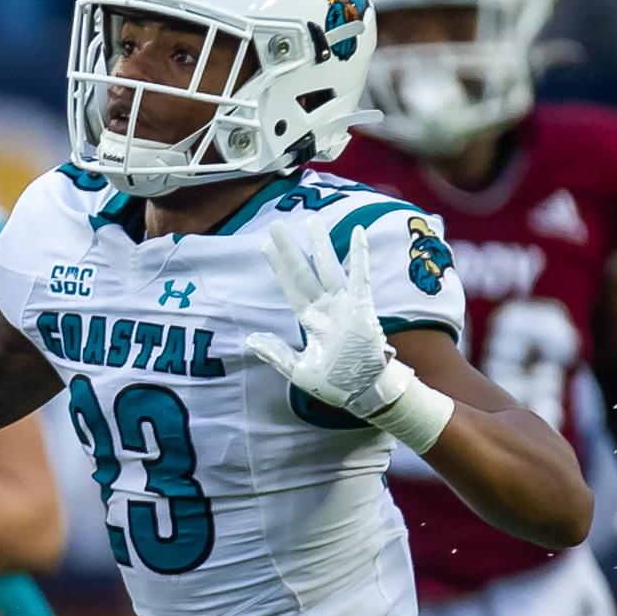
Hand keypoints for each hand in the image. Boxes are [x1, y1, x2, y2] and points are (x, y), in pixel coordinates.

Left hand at [240, 231, 431, 430]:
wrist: (365, 395)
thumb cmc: (335, 384)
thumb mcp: (297, 371)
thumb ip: (275, 353)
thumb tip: (251, 339)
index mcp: (310, 320)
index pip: (290, 286)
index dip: (278, 266)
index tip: (264, 246)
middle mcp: (325, 307)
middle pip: (303, 272)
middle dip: (289, 249)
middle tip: (274, 225)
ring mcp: (344, 305)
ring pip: (328, 268)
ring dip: (319, 245)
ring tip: (310, 220)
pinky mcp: (362, 308)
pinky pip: (361, 277)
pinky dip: (360, 255)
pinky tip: (358, 233)